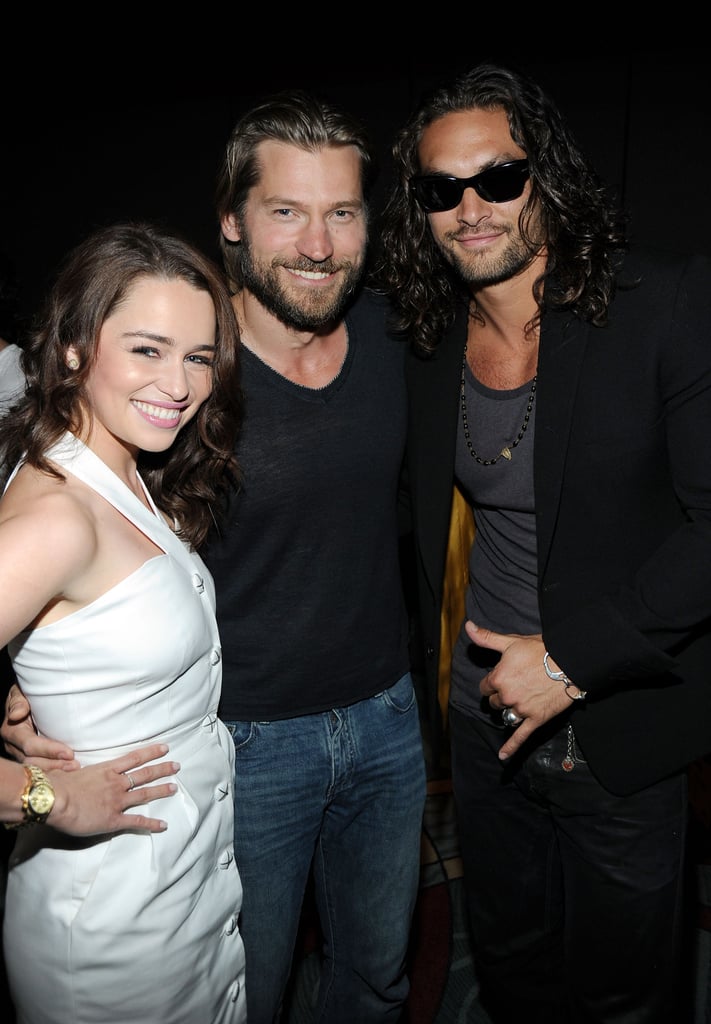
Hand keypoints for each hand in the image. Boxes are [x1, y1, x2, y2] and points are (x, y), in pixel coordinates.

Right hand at [3, 683, 78, 769]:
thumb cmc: (26, 692)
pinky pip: (41, 768)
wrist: (26, 697)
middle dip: (55, 764)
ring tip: (75, 769)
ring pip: (37, 768)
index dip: (49, 750)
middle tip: (75, 765)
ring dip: (57, 770)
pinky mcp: (31, 757)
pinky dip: (56, 770)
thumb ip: (18, 701)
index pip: (30, 745)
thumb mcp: (20, 691)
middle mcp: (13, 746)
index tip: (69, 753)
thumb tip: (17, 714)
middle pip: (33, 761)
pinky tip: (70, 771)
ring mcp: (20, 754)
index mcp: (11, 730)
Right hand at [47, 744, 179, 834]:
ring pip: (145, 794)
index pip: (135, 758)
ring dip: (161, 790)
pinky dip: (151, 824)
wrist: (55, 799)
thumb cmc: (58, 783)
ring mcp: (117, 801)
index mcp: (107, 769)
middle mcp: (116, 783)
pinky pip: (136, 822)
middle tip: (176, 766)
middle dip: (162, 769)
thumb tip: (75, 766)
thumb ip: (80, 769)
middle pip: (145, 774)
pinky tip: (163, 825)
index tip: (164, 748)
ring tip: (174, 787)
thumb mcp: (71, 770)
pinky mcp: (114, 819)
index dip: (151, 752)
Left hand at [466, 622, 571, 759]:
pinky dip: (511, 747)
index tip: (502, 676)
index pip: (485, 686)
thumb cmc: (541, 650)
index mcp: (498, 677)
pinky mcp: (536, 719)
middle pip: (494, 702)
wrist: (570, 661)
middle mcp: (507, 695)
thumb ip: (487, 638)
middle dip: (500, 695)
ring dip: (509, 710)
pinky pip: (520, 736)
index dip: (492, 681)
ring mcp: (521, 709)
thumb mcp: (511, 642)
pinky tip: (503, 757)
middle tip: (515, 685)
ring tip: (520, 700)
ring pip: (506, 715)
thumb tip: (467, 627)